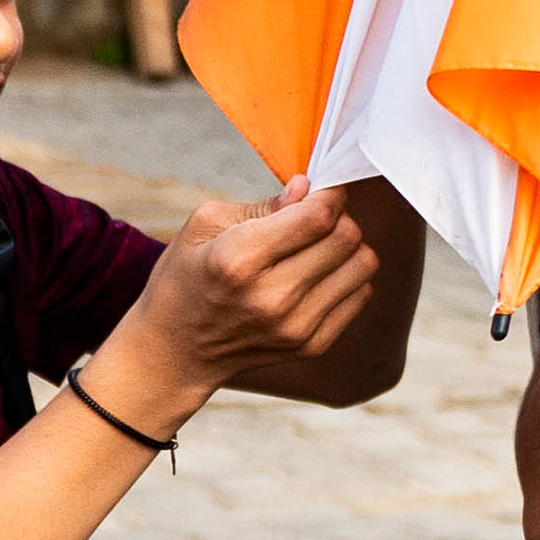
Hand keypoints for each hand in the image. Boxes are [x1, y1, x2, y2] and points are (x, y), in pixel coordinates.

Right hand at [125, 184, 381, 413]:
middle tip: (316, 217)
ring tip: (318, 247)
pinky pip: (360, 294)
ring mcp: (296, 327)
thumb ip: (262, 205)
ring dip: (347, 247)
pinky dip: (346, 276)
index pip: (318, 216)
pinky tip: (317, 275)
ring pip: (363, 264)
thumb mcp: (205, 226)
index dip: (330, 194)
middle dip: (338, 217)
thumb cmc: (186, 278)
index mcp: (239, 259)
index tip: (322, 190)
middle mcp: (273, 298)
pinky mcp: (312, 346)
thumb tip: (307, 188)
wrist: (175, 351)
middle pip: (346, 238)